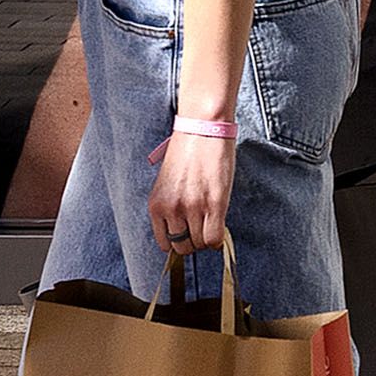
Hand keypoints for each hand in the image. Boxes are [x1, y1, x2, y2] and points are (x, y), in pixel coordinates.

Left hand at [147, 130, 235, 265]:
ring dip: (207, 237)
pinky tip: (220, 227)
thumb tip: (181, 230)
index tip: (186, 235)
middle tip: (201, 229)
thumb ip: (170, 206)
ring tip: (211, 223)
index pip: (164, 244)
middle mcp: (172, 209)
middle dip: (193, 242)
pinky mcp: (215, 204)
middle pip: (183, 247)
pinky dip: (218, 239)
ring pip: (200, 244)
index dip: (178, 242)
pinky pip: (215, 237)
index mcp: (156, 205)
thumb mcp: (167, 183)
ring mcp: (193, 207)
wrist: (202, 128)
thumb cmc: (186, 152)